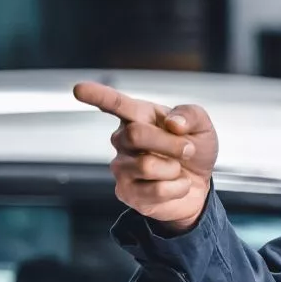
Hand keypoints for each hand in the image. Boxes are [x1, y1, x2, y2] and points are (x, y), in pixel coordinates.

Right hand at [73, 81, 219, 231]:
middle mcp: (123, 140)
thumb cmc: (193, 151)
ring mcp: (121, 167)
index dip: (97, 95)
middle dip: (171, 144)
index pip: (116, 104)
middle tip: (188, 150)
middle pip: (136, 134)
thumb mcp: (202, 126)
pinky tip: (175, 185)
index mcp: (139, 117)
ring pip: (147, 165)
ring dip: (174, 168)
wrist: (199, 186)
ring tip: (177, 169)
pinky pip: (156, 190)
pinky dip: (177, 188)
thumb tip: (172, 123)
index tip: (79, 89)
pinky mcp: (126, 192)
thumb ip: (190, 115)